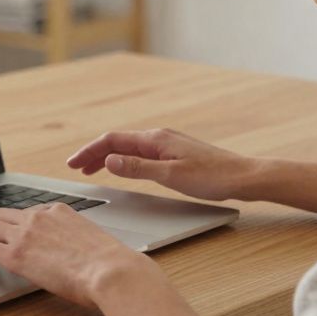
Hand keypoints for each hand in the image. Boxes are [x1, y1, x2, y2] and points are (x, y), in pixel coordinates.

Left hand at [0, 203, 156, 308]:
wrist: (111, 271)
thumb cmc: (109, 264)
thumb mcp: (89, 241)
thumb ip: (72, 240)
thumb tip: (69, 255)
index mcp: (58, 211)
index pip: (25, 212)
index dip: (12, 225)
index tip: (8, 235)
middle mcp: (38, 216)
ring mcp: (25, 233)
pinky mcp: (16, 254)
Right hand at [66, 128, 254, 201]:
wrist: (243, 177)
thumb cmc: (212, 177)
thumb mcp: (170, 176)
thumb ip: (138, 168)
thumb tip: (110, 160)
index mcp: (155, 140)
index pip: (113, 140)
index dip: (90, 151)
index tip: (73, 163)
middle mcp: (159, 138)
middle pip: (118, 142)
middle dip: (94, 153)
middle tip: (76, 167)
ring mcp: (167, 145)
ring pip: (128, 148)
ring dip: (108, 157)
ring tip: (92, 169)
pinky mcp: (174, 154)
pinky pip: (140, 154)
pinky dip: (124, 160)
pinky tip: (122, 168)